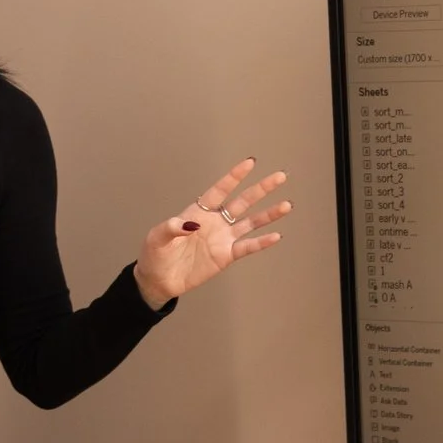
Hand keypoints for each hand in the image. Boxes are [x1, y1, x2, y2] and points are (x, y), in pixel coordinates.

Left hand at [135, 158, 291, 308]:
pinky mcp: (226, 256)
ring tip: (287, 205)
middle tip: (280, 176)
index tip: (250, 163)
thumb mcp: (157, 237)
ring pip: (250, 222)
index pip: (220, 190)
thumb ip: (172, 227)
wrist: (159, 279)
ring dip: (269, 214)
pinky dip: (261, 242)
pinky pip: (247, 247)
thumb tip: (193, 225)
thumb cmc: (156, 254)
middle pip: (243, 202)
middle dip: (261, 189)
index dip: (234, 177)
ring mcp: (223, 238)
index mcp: (198, 211)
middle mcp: (215, 222)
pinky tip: (276, 235)